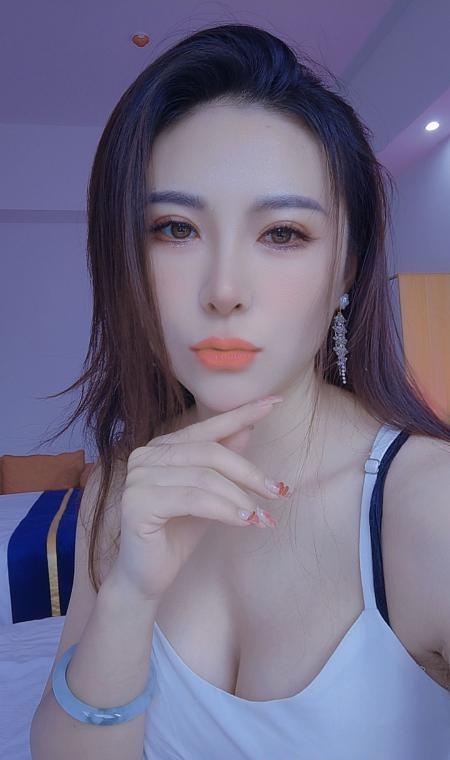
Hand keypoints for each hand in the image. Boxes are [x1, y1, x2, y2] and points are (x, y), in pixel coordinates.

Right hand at [104, 398, 283, 602]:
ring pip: (205, 477)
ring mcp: (137, 477)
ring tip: (261, 517)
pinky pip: (192, 499)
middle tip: (277, 492)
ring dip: (240, 497)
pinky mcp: (137, 502)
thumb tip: (250, 426)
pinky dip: (224, 510)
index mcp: (162, 447)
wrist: (148, 577)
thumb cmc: (178, 533)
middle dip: (248, 473)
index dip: (242, 414)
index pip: (207, 427)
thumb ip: (224, 459)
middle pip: (209, 452)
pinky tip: (243, 521)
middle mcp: (145, 455)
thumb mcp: (211, 493)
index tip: (274, 402)